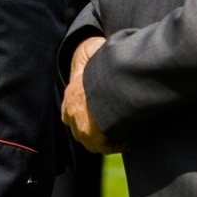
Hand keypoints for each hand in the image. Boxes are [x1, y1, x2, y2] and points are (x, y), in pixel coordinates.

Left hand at [62, 37, 122, 154]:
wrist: (109, 73)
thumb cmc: (104, 63)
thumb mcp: (95, 57)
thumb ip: (95, 57)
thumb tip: (101, 50)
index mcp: (71, 93)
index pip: (69, 112)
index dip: (83, 117)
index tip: (99, 118)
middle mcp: (71, 111)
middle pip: (78, 129)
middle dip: (93, 132)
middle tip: (111, 131)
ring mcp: (80, 124)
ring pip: (90, 141)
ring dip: (104, 140)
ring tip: (120, 138)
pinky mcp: (92, 134)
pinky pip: (103, 146)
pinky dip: (114, 146)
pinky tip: (126, 142)